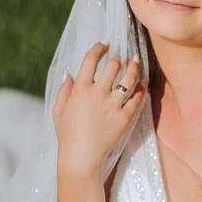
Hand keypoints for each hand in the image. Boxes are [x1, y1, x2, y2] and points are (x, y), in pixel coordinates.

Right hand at [53, 42, 146, 177]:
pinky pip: (137, 99)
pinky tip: (142, 84)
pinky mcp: (125, 118)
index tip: (105, 44)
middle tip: (121, 57)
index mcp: (80, 89)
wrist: (81, 157)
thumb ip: (65, 90)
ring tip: (136, 62)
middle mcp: (97, 94)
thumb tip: (70, 73)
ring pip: (129, 79)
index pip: (91, 59)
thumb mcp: (59, 110)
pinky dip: (141, 89)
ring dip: (134, 67)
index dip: (99, 48)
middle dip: (118, 58)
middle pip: (113, 65)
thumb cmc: (68, 134)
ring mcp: (113, 106)